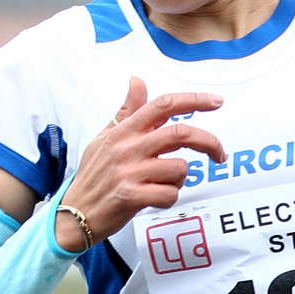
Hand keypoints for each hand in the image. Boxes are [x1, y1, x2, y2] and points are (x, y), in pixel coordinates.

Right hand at [56, 78, 226, 243]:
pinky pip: (170, 194)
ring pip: (179, 168)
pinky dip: (169, 198)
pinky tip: (154, 198)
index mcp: (124, 130)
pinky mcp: (131, 196)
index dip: (194, 100)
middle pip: (180, 133)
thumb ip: (127, 111)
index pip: (162, 105)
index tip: (216, 102)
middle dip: (208, 142)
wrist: (74, 212)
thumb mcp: (105, 137)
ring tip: (163, 183)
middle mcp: (127, 147)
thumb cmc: (94, 175)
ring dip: (180, 179)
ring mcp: (128, 171)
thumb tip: (137, 81)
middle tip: (219, 154)